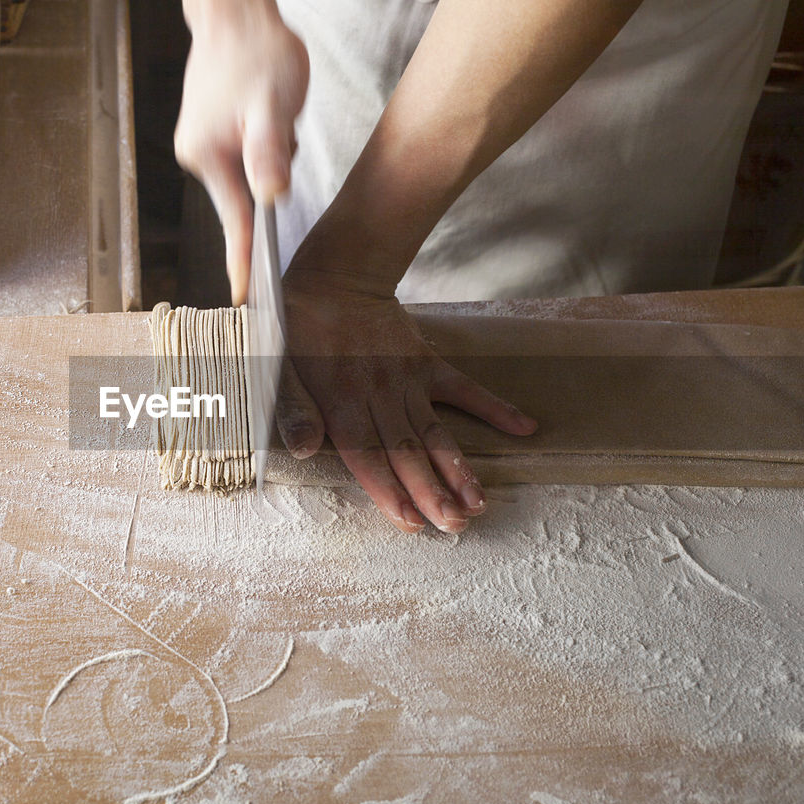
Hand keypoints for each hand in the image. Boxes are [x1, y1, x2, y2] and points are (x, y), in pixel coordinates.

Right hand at [174, 0, 307, 305]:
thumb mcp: (272, 103)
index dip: (244, 261)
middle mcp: (199, 155)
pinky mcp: (213, 134)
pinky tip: (269, 113)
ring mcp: (203, 145)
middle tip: (281, 128)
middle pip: (244, 200)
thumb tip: (270, 197)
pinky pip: (246, 159)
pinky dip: (264, 144)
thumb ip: (270, 151)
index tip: (244, 299)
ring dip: (271, 158)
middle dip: (269, 182)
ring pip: (249, 177)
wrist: (236, 14)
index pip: (233, 222)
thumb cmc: (256, 53)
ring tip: (275, 112)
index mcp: (208, 155)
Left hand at [277, 268, 537, 533]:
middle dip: (432, 491)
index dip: (389, 490)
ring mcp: (409, 380)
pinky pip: (465, 388)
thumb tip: (301, 450)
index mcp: (341, 401)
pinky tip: (525, 428)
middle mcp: (379, 395)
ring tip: (479, 503)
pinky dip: (495, 408)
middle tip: (455, 526)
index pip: (366, 454)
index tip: (411, 521)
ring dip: (458, 469)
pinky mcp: (428, 363)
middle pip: (407, 451)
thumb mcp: (278, 365)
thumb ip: (294, 410)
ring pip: (436, 432)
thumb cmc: (298, 328)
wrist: (336, 277)